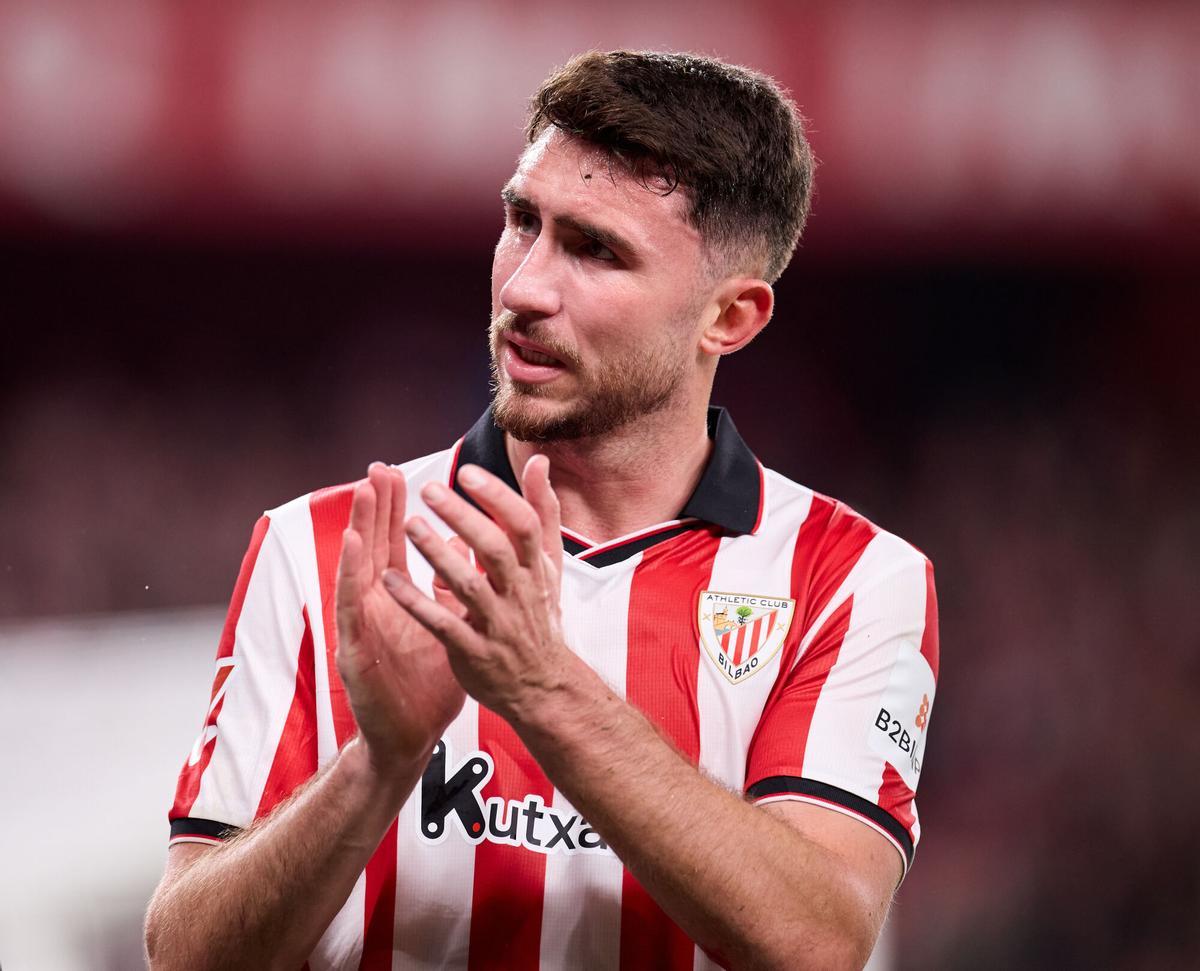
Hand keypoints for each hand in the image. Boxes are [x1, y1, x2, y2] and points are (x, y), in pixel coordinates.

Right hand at [335, 462, 468, 773]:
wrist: (410, 737)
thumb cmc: (427, 683)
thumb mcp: (448, 626)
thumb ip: (452, 586)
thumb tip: (467, 546)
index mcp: (399, 599)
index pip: (395, 544)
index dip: (395, 509)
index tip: (399, 473)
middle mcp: (378, 606)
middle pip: (374, 547)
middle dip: (375, 507)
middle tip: (377, 467)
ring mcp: (364, 627)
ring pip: (359, 570)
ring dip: (359, 530)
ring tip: (363, 494)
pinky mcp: (355, 652)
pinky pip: (354, 609)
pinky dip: (351, 576)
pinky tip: (353, 549)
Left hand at [382, 455, 574, 722]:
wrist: (543, 686)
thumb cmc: (539, 616)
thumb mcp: (548, 564)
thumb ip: (543, 512)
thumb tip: (539, 462)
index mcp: (535, 569)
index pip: (523, 525)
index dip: (497, 497)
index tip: (465, 472)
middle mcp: (519, 593)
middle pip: (495, 550)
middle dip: (463, 518)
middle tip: (429, 490)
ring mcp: (497, 625)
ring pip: (469, 586)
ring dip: (437, 555)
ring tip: (408, 525)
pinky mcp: (474, 653)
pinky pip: (443, 626)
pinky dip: (417, 604)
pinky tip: (390, 581)